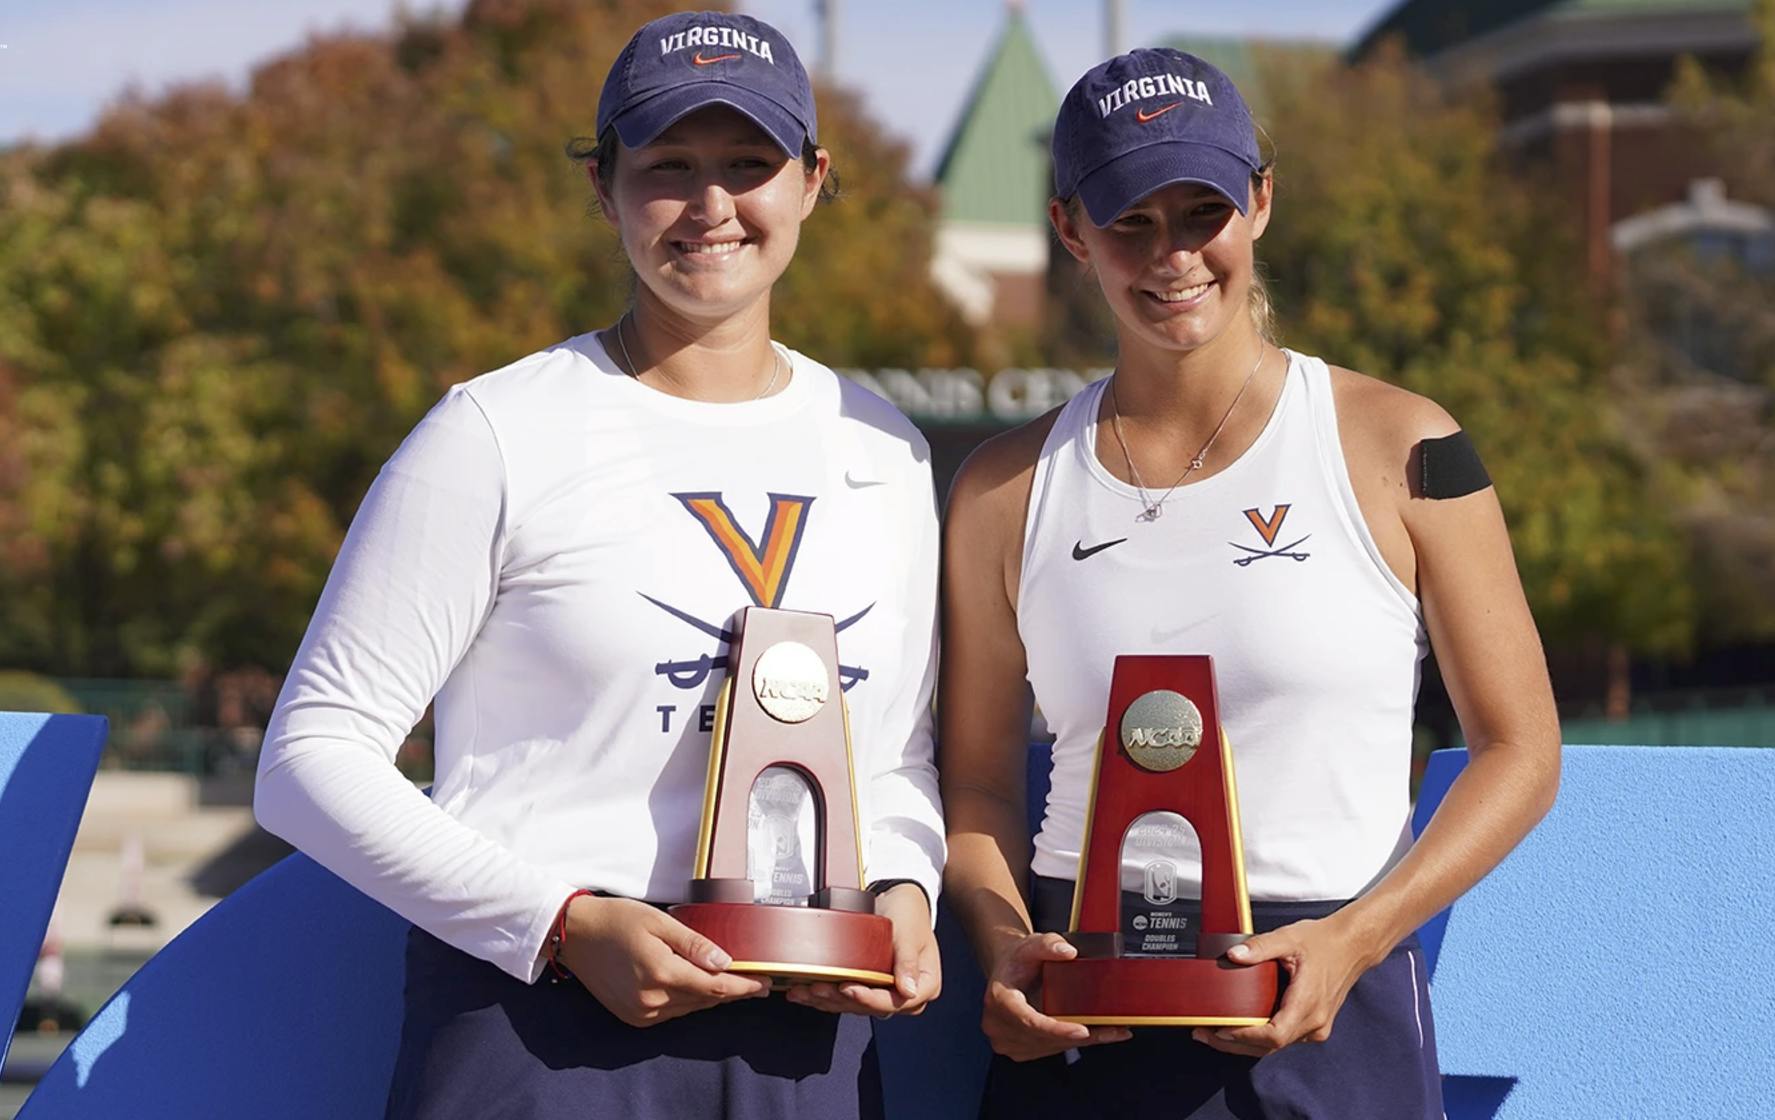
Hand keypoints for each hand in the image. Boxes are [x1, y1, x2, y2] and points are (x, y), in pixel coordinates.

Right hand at [557, 895, 769, 1026]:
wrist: (575, 934)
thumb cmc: (617, 919)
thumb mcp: (659, 921)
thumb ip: (694, 944)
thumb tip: (726, 962)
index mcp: (661, 973)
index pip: (714, 988)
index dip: (743, 987)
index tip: (765, 984)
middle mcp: (651, 1000)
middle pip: (705, 1001)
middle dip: (732, 992)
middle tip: (757, 982)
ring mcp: (640, 1012)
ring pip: (689, 1009)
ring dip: (711, 998)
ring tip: (733, 984)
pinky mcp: (632, 1017)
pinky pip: (671, 1013)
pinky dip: (688, 1002)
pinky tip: (698, 989)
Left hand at [785, 883, 940, 1016]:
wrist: (900, 897)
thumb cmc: (909, 912)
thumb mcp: (909, 934)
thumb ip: (908, 961)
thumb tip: (909, 991)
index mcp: (926, 985)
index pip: (895, 1001)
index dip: (869, 998)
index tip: (847, 988)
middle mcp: (907, 995)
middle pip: (872, 1006)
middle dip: (841, 999)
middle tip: (817, 988)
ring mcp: (889, 993)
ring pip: (856, 1005)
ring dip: (829, 1000)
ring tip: (805, 991)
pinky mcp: (872, 987)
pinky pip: (849, 998)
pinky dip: (828, 996)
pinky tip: (807, 993)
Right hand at [982, 932, 1131, 1061]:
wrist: (1008, 971)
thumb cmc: (1018, 960)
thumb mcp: (1032, 944)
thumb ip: (1049, 944)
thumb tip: (1068, 952)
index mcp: (999, 999)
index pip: (1029, 1021)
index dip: (1056, 1030)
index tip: (1083, 1030)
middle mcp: (998, 1025)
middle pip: (1044, 1038)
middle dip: (1079, 1036)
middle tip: (1113, 1029)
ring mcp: (1007, 1041)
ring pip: (1051, 1047)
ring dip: (1082, 1041)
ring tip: (1112, 1031)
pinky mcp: (1020, 1050)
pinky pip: (1051, 1050)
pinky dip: (1074, 1043)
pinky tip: (1097, 1034)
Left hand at [1190, 913, 1375, 1056]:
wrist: (1353, 945)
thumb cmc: (1325, 942)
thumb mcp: (1289, 938)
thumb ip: (1259, 947)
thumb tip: (1232, 955)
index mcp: (1309, 1003)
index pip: (1273, 1035)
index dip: (1244, 1037)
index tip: (1218, 1030)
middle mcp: (1315, 1022)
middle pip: (1270, 1046)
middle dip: (1234, 1044)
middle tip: (1203, 1034)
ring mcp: (1316, 1027)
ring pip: (1276, 1046)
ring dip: (1245, 1043)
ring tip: (1214, 1032)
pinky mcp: (1315, 1025)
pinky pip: (1284, 1038)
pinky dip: (1260, 1037)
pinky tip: (1240, 1028)